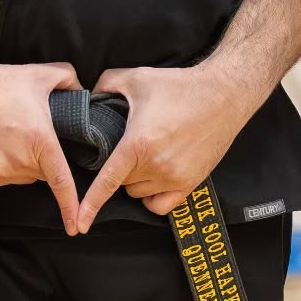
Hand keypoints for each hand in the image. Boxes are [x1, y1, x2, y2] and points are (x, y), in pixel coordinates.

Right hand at [0, 60, 82, 233]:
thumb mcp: (38, 73)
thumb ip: (69, 79)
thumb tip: (84, 92)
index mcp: (39, 140)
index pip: (61, 182)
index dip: (71, 206)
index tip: (76, 227)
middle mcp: (18, 162)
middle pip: (40, 173)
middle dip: (40, 158)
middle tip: (27, 132)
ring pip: (19, 177)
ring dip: (19, 163)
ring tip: (6, 134)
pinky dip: (0, 165)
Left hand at [76, 65, 254, 230]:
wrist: (222, 96)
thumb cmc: (179, 86)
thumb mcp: (136, 77)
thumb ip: (106, 84)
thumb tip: (89, 95)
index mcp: (138, 143)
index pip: (108, 181)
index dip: (90, 203)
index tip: (79, 223)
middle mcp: (155, 166)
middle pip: (123, 183)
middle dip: (120, 168)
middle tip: (128, 146)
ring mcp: (174, 178)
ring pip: (139, 193)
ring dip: (136, 180)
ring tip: (144, 156)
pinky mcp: (190, 183)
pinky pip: (161, 204)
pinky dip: (152, 196)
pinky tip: (152, 180)